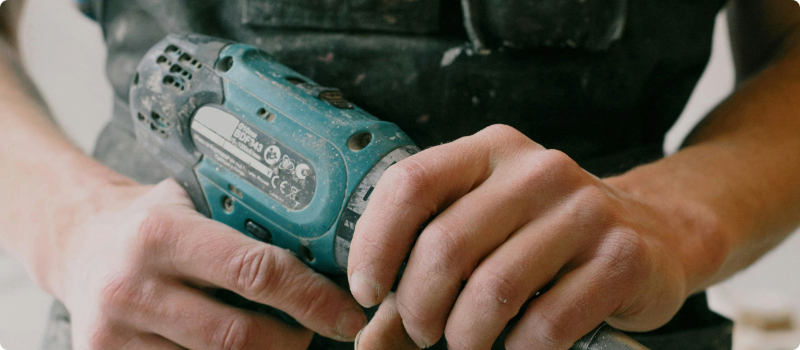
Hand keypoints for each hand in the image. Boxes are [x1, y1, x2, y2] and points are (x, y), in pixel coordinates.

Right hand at [56, 179, 365, 348]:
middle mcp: (132, 286)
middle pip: (239, 336)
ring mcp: (114, 333)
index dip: (311, 298)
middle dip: (296, 340)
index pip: (254, 271)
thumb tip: (330, 245)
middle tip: (322, 331)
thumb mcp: (193, 201)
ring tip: (286, 338)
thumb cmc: (152, 223)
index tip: (348, 313)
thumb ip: (247, 218)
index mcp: (162, 233)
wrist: (80, 246)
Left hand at [348, 125, 726, 348]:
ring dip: (466, 337)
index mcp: (489, 151)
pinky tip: (517, 348)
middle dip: (418, 308)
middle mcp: (536, 170)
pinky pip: (548, 322)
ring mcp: (584, 209)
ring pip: (494, 289)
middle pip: (446, 244)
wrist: (653, 236)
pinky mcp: (621, 256)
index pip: (410, 184)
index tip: (367, 291)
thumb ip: (421, 280)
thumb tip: (369, 341)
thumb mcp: (482, 238)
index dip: (374, 243)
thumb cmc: (546, 240)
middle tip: (422, 333)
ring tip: (466, 345)